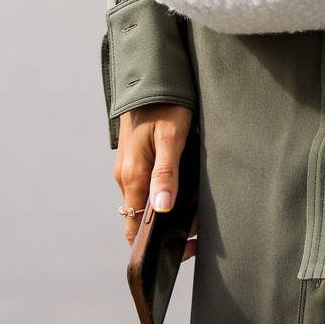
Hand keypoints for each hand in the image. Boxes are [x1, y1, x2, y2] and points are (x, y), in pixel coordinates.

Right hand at [114, 104, 193, 250]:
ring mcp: (128, 168)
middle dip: (167, 231)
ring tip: (197, 212)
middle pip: (141, 219)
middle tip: (199, 230)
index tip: (184, 248)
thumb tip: (163, 210)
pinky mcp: (134, 159)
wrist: (148, 75)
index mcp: (133, 177)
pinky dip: (161, 197)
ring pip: (144, 203)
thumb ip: (166, 174)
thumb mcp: (172, 137)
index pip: (135, 229)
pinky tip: (183, 191)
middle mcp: (125, 177)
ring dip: (166, 214)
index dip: (154, 246)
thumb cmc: (164, 104)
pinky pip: (145, 188)